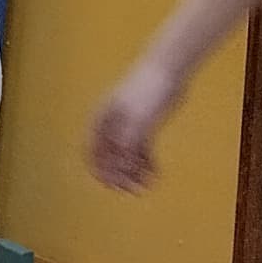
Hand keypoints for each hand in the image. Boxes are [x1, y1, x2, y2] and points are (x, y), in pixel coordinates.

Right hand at [87, 61, 181, 192]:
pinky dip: (146, 163)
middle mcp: (112, 125)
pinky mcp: (145, 127)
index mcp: (102, 120)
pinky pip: (142, 151)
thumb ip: (127, 144)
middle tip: (133, 191)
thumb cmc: (147, 90)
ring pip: (127, 156)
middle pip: (110, 157)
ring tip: (148, 184)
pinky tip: (155, 174)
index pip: (93, 151)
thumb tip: (121, 166)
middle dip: (120, 176)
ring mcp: (128, 126)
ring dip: (135, 172)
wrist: (168, 71)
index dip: (100, 171)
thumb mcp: (137, 119)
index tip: (112, 186)